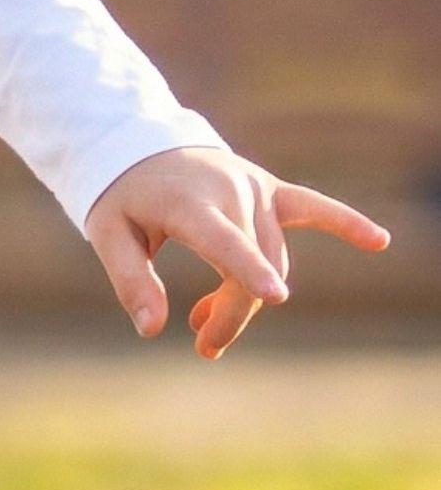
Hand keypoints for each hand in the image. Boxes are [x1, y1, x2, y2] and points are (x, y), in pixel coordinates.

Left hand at [84, 145, 388, 358]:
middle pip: (253, 268)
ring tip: (204, 321)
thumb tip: (152, 329)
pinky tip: (379, 241)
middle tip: (203, 343)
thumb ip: (131, 281)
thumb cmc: (123, 197)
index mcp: (190, 203)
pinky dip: (347, 223)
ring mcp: (257, 190)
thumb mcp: (109, 235)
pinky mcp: (273, 190)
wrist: (141, 145)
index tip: (275, 295)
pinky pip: (315, 207)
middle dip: (231, 314)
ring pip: (275, 258)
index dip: (247, 270)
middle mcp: (232, 193)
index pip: (224, 241)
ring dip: (250, 297)